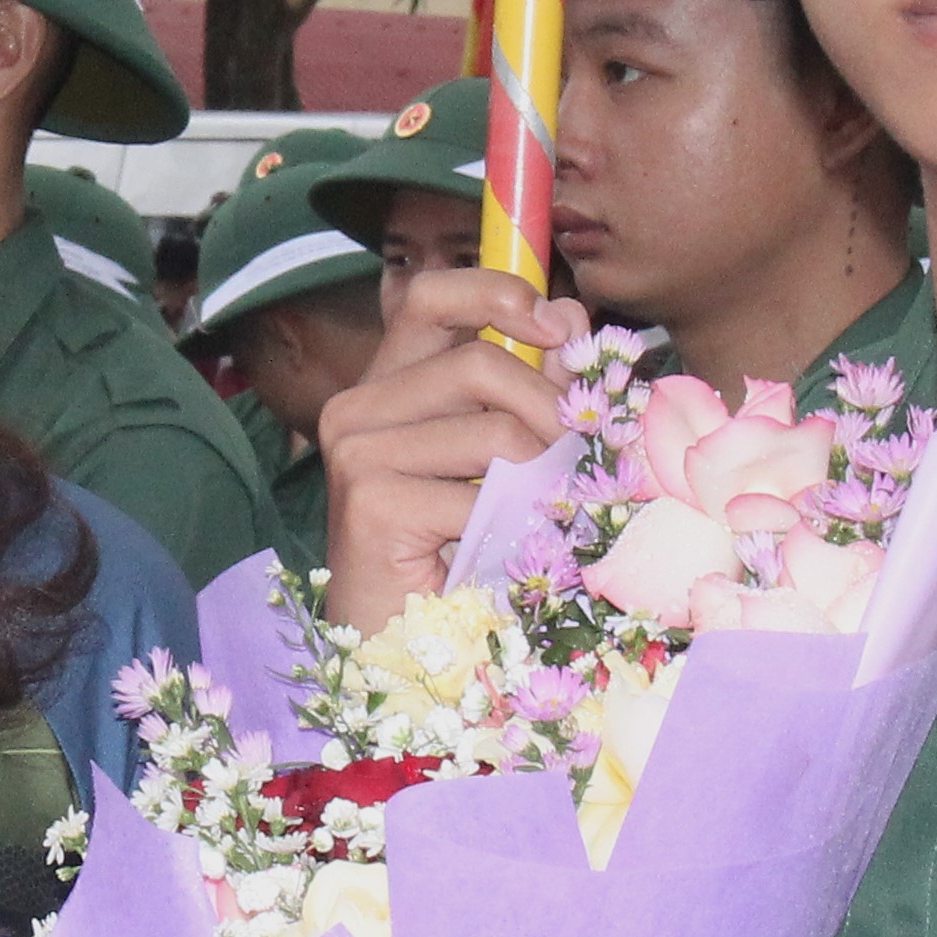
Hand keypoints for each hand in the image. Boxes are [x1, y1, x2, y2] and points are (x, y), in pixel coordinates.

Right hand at [315, 272, 593, 622]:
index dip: (496, 291)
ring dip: (540, 480)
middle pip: (481, 362)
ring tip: (540, 518)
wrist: (398, 645)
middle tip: (580, 455)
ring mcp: (357, 452)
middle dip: (550, 409)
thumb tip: (572, 316)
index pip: (431, 297)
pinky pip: (482, 495)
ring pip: (493, 432)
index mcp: (387, 384)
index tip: (557, 325)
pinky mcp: (370, 501)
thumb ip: (529, 383)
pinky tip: (504, 554)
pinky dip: (513, 528)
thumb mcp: (497, 454)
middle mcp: (358, 407)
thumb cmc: (454, 551)